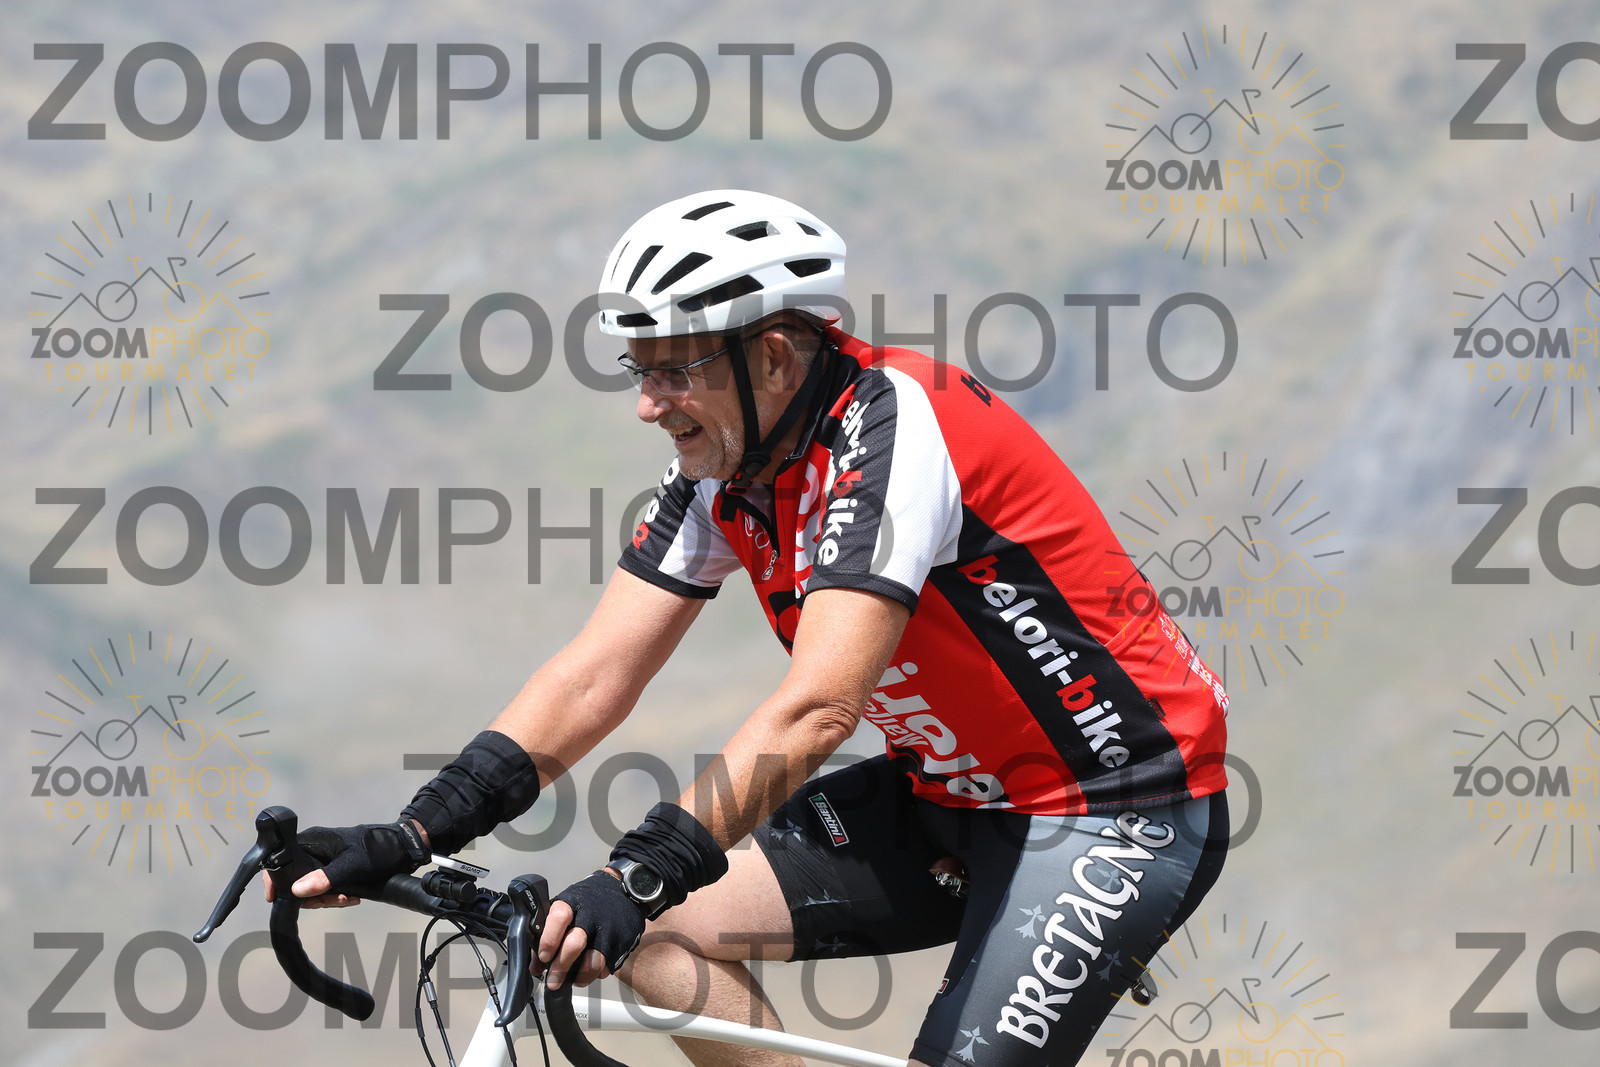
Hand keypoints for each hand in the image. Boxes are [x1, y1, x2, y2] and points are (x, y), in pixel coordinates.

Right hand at [259, 822, 428, 908]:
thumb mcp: (351, 866)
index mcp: (313, 840)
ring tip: (347, 899)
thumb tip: (297, 890)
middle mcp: (316, 849)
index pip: (282, 858)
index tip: (275, 898)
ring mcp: (326, 860)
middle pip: (297, 879)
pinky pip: (326, 888)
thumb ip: (325, 878)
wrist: (405, 849)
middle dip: (312, 896)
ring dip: (327, 898)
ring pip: (312, 887)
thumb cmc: (379, 850)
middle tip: (332, 900)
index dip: (276, 879)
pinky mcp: (336, 870)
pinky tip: (351, 897)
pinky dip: (336, 896)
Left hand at [539, 870, 645, 989]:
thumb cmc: (588, 902)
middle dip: (560, 967)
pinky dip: (597, 973)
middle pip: (574, 944)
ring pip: (593, 962)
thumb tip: (536, 966)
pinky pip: (607, 967)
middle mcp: (591, 916)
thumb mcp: (566, 908)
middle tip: (553, 981)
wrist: (623, 891)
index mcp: (572, 903)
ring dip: (581, 977)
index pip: (558, 918)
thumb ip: (548, 934)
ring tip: (573, 980)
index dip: (549, 940)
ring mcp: (608, 930)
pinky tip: (590, 970)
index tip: (544, 957)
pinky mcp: (621, 943)